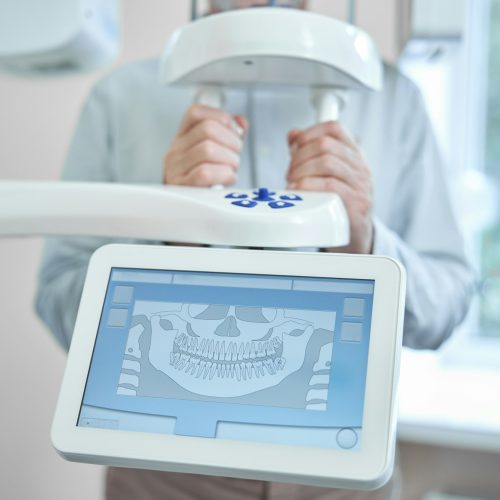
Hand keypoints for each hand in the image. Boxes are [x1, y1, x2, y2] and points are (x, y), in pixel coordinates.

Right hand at [163, 104, 247, 186]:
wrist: (186, 208)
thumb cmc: (202, 183)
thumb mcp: (214, 155)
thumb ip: (228, 135)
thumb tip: (241, 122)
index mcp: (182, 138)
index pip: (196, 112)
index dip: (221, 117)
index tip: (233, 132)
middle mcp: (175, 151)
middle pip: (208, 129)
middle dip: (232, 141)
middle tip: (236, 155)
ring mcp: (176, 169)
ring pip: (208, 149)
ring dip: (230, 159)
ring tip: (232, 168)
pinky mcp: (182, 187)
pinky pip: (205, 173)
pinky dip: (224, 174)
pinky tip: (228, 178)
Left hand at [287, 121, 372, 253]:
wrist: (354, 236)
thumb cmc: (337, 204)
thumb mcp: (324, 175)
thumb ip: (308, 154)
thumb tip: (293, 135)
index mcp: (353, 155)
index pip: (334, 128)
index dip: (309, 132)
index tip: (295, 147)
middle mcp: (360, 167)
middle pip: (325, 145)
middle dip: (299, 157)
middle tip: (289, 172)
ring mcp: (361, 185)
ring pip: (326, 162)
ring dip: (301, 171)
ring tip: (292, 184)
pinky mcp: (356, 204)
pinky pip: (330, 186)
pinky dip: (308, 186)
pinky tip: (298, 192)